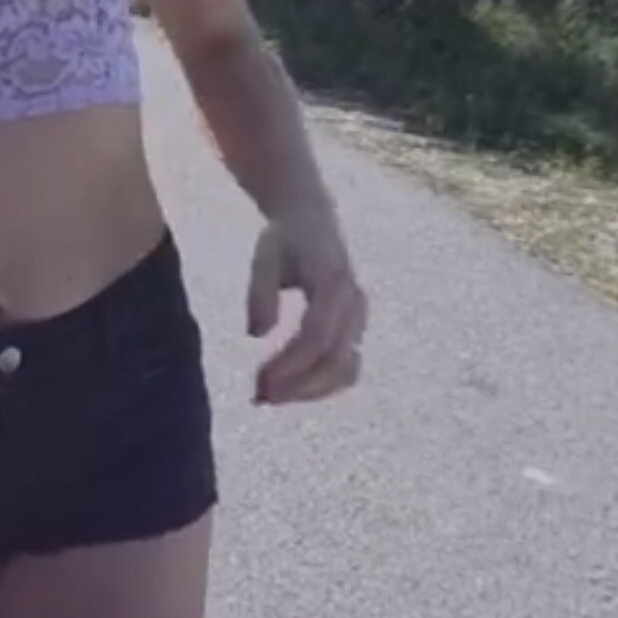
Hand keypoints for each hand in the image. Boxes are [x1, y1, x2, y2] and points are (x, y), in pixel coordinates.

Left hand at [245, 212, 367, 405]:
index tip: (260, 381)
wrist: (313, 220)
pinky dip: (318, 386)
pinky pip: (345, 369)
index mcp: (334, 281)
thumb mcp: (265, 256)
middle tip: (259, 396)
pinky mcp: (355, 331)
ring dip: (309, 391)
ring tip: (269, 396)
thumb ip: (260, 292)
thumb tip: (257, 334)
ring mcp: (359, 319)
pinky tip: (287, 389)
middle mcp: (354, 303)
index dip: (290, 364)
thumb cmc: (285, 240)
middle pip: (336, 360)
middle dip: (298, 385)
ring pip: (346, 371)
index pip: (318, 336)